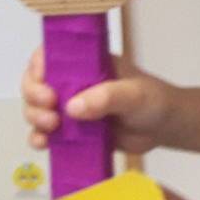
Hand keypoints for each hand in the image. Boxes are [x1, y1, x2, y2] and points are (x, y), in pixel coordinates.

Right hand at [22, 50, 179, 154]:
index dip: (38, 65)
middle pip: (36, 82)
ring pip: (36, 108)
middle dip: (34, 95)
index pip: (50, 55)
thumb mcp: (135, 95)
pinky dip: (39, 138)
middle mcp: (73, 82)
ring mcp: (71, 107)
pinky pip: (46, 134)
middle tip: (50, 108)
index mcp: (87, 63)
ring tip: (51, 128)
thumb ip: (108, 97)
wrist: (165, 129)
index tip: (43, 81)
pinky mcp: (72, 130)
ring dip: (35, 117)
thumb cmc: (154, 101)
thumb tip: (73, 107)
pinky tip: (43, 144)